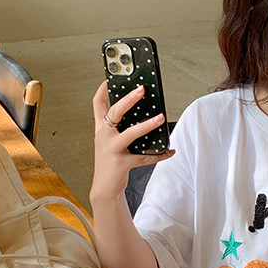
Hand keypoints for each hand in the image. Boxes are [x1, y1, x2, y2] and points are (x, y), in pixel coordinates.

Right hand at [90, 80, 173, 201]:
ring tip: (161, 118)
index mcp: (101, 130)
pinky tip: (170, 151)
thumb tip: (144, 115)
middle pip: (114, 112)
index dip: (103, 90)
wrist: (104, 189)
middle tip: (141, 90)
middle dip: (129, 99)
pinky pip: (144, 157)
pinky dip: (159, 154)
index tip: (110, 78)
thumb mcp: (110, 143)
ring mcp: (111, 150)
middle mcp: (104, 137)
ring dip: (147, 125)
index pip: (97, 104)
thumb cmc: (110, 163)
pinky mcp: (121, 163)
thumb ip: (122, 130)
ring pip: (131, 134)